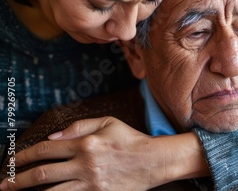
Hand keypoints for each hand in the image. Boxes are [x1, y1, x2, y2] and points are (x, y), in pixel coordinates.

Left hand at [0, 117, 208, 190]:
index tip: (12, 161)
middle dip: (20, 180)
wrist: (154, 162)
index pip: (46, 150)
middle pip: (44, 174)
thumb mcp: (107, 123)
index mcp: (86, 144)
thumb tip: (54, 136)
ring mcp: (92, 184)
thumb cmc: (131, 140)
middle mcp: (86, 165)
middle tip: (5, 184)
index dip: (25, 156)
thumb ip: (79, 127)